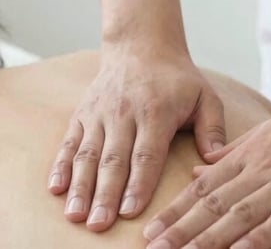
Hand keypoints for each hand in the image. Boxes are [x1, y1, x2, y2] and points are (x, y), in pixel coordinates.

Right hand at [47, 41, 225, 231]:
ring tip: (75, 215)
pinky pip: (70, 141)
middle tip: (99, 224)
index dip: (138, 184)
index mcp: (156, 112)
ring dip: (80, 186)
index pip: (146, 154)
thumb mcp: (205, 96)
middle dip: (105, 195)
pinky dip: (61, 166)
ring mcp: (100, 113)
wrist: (141, 45)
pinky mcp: (83, 113)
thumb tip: (215, 160)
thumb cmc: (177, 78)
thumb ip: (213, 128)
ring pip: (88, 154)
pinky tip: (55, 189)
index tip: (130, 211)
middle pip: (113, 160)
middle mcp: (124, 113)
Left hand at [143, 99, 270, 248]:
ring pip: (240, 214)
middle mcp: (260, 170)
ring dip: (209, 238)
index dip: (176, 209)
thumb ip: (232, 152)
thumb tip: (199, 168)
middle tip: (153, 248)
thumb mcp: (266, 133)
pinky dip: (259, 237)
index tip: (150, 229)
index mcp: (248, 156)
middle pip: (214, 203)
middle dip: (181, 228)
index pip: (203, 187)